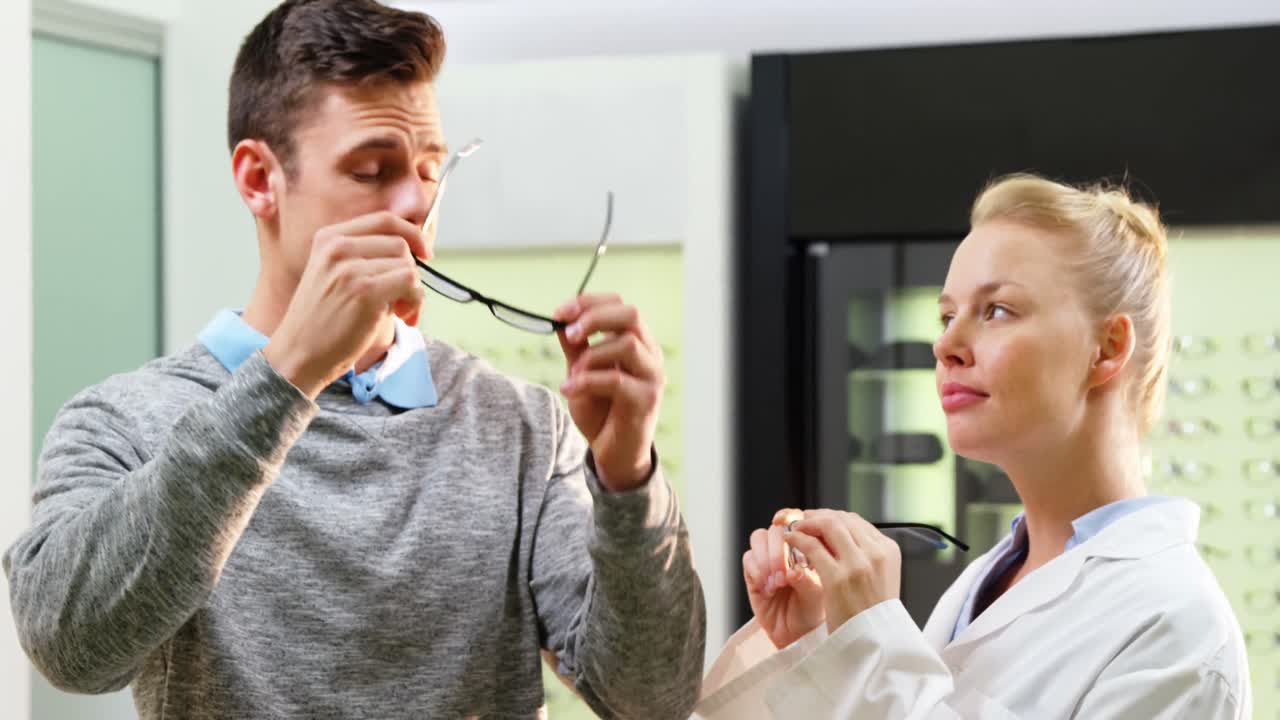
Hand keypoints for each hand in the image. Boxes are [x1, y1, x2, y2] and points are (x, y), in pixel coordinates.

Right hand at [263, 212, 426, 398]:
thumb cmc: (324, 321)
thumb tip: (417, 249)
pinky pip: (411, 283)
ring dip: (414, 292)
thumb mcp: (335, 274)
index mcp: (329, 238)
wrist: (299, 353)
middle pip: (400, 244)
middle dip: (411, 272)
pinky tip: (403, 317)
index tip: (424, 253)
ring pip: (408, 265)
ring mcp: (350, 268)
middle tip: (403, 300)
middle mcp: (337, 247)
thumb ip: (365, 256)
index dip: (412, 233)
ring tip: (400, 312)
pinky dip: (416, 302)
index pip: (383, 219)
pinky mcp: (365, 291)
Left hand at [555, 294, 663, 491]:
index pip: (620, 305)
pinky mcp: (647, 400)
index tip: (560, 312)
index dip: (589, 303)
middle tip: (569, 334)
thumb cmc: (600, 411)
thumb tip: (560, 319)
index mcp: (637, 342)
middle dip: (594, 318)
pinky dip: (586, 382)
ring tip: (572, 375)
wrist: (613, 454)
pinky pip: (617, 380)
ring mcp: (652, 376)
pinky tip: (568, 390)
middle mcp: (650, 354)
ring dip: (591, 355)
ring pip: (626, 344)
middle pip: (631, 315)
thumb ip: (575, 347)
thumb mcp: (580, 372)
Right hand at [743, 509, 825, 649]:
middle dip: (779, 548)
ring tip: (778, 582)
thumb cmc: (817, 614)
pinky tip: (768, 587)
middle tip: (785, 571)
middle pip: (776, 528)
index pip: (798, 520)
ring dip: (767, 558)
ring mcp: (769, 559)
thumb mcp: (821, 595)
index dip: (791, 518)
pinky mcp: (754, 573)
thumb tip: (794, 568)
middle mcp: (788, 548)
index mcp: (809, 545)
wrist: (801, 638)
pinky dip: (757, 570)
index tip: (791, 526)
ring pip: (759, 538)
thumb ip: (809, 578)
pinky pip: (748, 559)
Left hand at [785, 509, 901, 634]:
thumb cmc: (873, 616)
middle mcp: (876, 553)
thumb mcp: (880, 579)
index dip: (832, 517)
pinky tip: (790, 541)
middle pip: (842, 519)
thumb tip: (839, 538)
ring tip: (794, 529)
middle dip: (818, 516)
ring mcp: (858, 564)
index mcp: (888, 551)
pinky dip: (798, 539)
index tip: (817, 519)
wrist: (876, 644)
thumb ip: (865, 556)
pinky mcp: (838, 578)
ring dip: (807, 523)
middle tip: (802, 520)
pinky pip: (812, 546)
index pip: (857, 522)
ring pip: (828, 526)